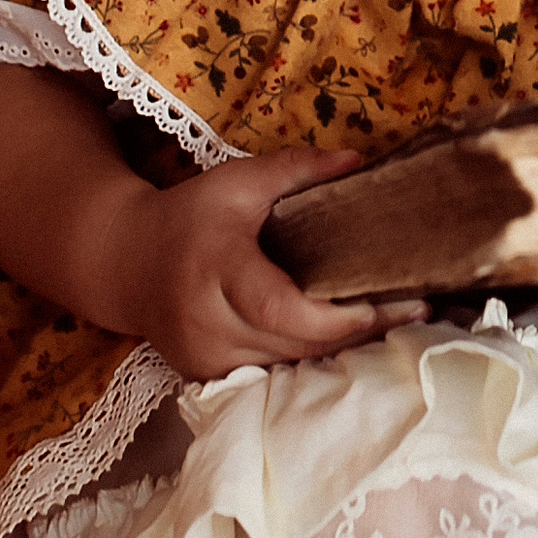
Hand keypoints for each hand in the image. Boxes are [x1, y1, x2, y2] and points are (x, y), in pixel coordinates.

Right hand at [94, 146, 427, 381]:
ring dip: (339, 349)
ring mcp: (204, 356)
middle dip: (358, 331)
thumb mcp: (238, 181)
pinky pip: (269, 371)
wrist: (122, 260)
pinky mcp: (205, 374)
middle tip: (416, 308)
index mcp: (217, 268)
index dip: (337, 316)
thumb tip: (361, 163)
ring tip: (393, 322)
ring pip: (287, 363)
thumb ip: (298, 169)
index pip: (282, 308)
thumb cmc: (189, 215)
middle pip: (295, 341)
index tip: (387, 303)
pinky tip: (343, 340)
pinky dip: (306, 357)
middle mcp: (207, 321)